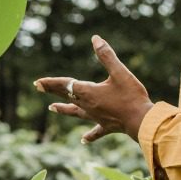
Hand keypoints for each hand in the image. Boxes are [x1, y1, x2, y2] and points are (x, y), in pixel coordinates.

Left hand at [34, 35, 153, 144]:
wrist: (142, 121)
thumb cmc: (131, 96)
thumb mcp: (120, 72)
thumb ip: (107, 56)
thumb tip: (95, 39)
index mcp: (88, 92)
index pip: (65, 85)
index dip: (51, 82)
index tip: (38, 82)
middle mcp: (87, 105)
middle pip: (66, 96)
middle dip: (52, 91)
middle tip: (38, 87)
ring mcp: (95, 117)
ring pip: (75, 112)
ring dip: (63, 109)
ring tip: (52, 108)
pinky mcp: (106, 126)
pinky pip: (95, 131)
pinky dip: (89, 135)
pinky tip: (83, 140)